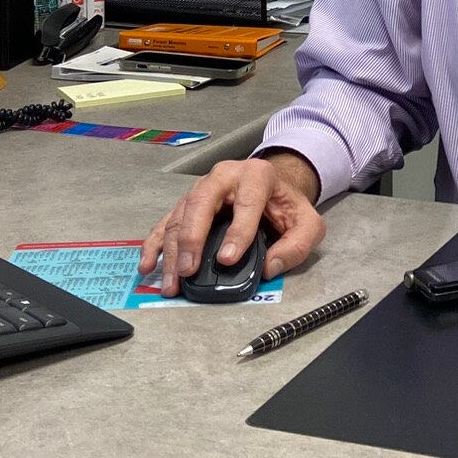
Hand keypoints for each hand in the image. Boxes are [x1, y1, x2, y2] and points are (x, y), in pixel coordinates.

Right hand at [137, 151, 324, 295]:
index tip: (227, 259)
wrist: (275, 186)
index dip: (237, 232)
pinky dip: (156, 244)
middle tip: (189, 270)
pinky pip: (167, 222)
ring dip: (172, 250)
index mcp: (257, 176)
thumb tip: (270, 268)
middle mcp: (225, 177)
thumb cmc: (288, 205)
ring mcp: (202, 188)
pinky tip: (149, 264)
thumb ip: (298, 245)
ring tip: (173, 281)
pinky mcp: (188, 203)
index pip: (247, 203)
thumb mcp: (308, 222)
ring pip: (181, 215)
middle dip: (192, 239)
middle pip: (201, 203)